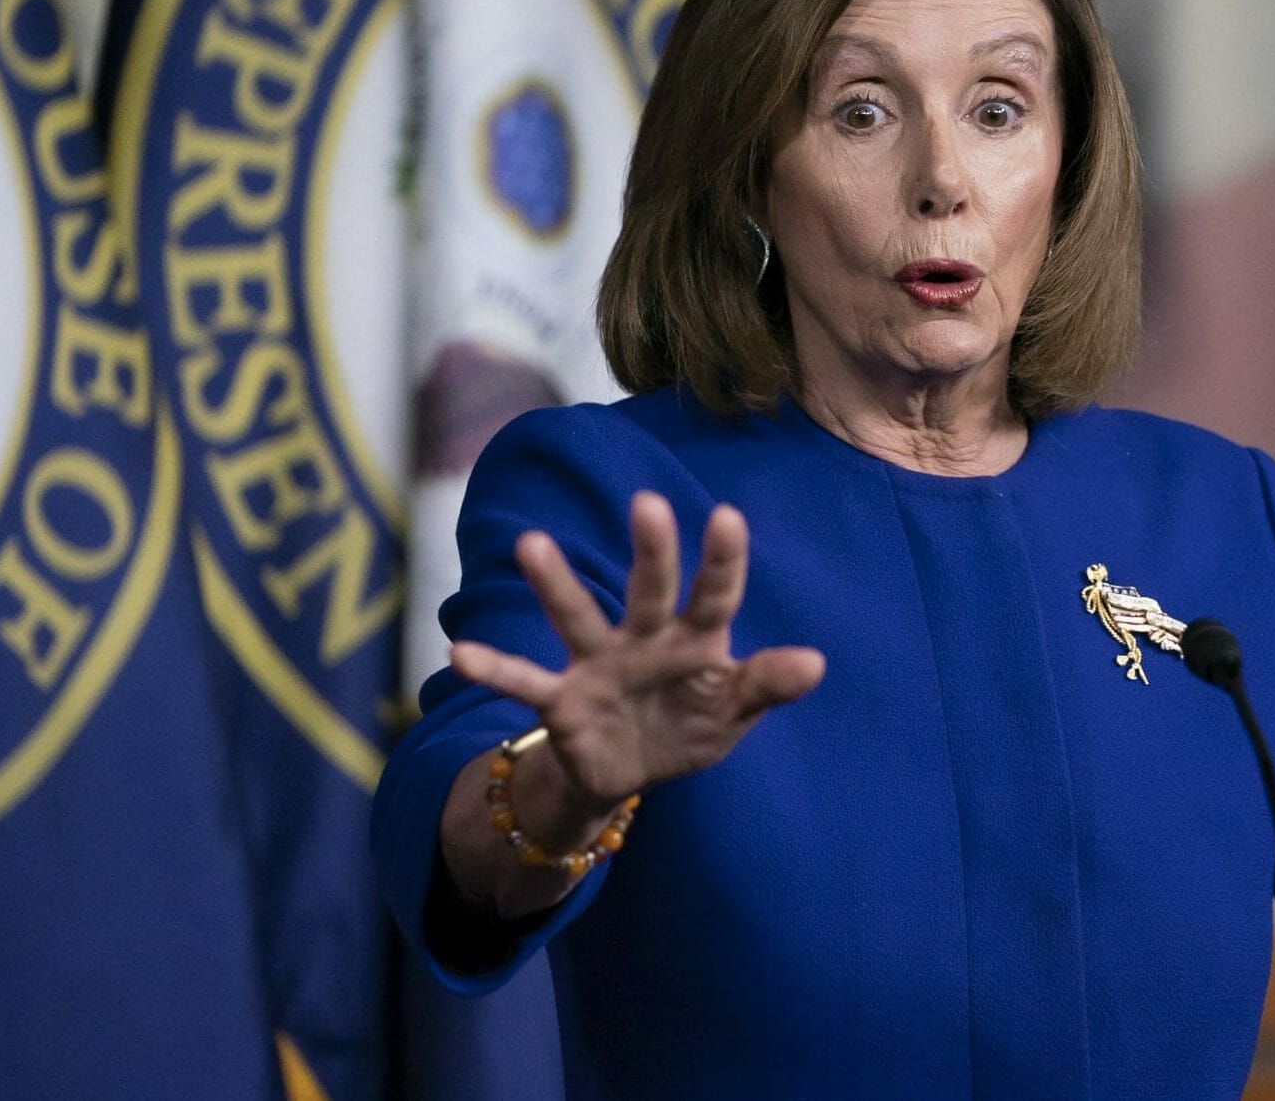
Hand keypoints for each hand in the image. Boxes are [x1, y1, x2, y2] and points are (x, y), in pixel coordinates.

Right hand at [449, 492, 825, 820]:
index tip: (727, 517)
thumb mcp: (732, 713)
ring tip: (530, 545)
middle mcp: (644, 639)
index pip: (715, 596)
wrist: (629, 772)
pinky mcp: (561, 700)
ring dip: (555, 584)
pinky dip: (494, 669)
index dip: (723, 561)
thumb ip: (765, 686)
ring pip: (577, 618)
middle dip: (650, 551)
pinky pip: (524, 683)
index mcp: (695, 640)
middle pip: (649, 590)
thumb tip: (815, 663)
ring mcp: (597, 664)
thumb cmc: (688, 725)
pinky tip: (459, 654)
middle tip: (647, 503)